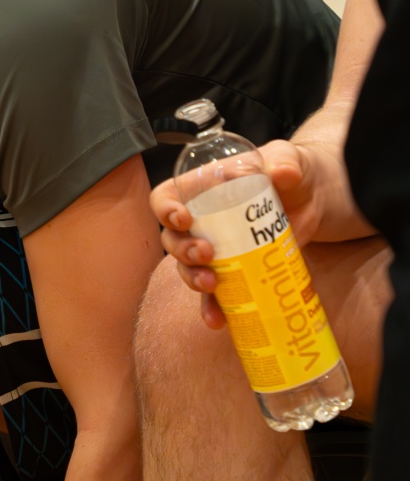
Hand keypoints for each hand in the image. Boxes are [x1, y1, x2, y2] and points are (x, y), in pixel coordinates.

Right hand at [149, 138, 359, 329]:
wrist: (316, 200)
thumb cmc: (292, 172)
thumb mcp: (288, 160)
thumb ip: (285, 162)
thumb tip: (283, 172)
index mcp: (201, 187)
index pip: (166, 197)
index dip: (165, 209)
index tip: (183, 219)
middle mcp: (201, 219)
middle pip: (172, 238)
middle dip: (182, 251)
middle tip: (207, 254)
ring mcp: (216, 247)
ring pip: (187, 268)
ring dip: (192, 279)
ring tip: (212, 284)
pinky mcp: (235, 270)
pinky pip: (215, 293)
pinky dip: (213, 308)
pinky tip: (219, 320)